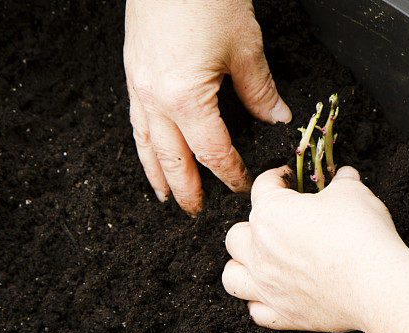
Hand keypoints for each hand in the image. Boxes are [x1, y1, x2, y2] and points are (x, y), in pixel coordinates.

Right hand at [124, 0, 291, 214]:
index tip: (242, 186)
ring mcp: (139, 85)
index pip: (212, 151)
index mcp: (185, 98)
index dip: (230, 172)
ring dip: (157, 173)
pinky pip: (136, 119)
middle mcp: (155, 99)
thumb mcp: (244, 47)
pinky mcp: (132, 70)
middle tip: (195, 211)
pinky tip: (150, 148)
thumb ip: (260, 90)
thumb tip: (276, 118)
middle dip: (186, 188)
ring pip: (146, 144)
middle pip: (172, 158)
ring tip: (165, 194)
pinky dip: (144, 142)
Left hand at [222, 166, 406, 331]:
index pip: (262, 187)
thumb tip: (345, 177)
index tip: (288, 179)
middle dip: (252, 226)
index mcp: (270, 214)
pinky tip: (275, 295)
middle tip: (277, 224)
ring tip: (261, 262)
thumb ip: (343, 183)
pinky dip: (260, 303)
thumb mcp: (353, 193)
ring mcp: (267, 287)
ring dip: (241, 267)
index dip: (277, 178)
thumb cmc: (361, 233)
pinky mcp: (283, 315)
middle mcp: (259, 252)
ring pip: (231, 276)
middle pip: (235, 236)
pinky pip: (256, 312)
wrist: (376, 284)